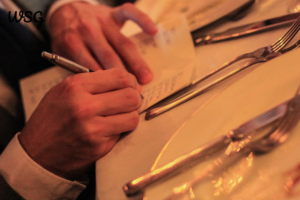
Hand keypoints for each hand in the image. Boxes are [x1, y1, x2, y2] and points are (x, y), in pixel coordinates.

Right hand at [19, 68, 141, 179]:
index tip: (130, 86)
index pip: (120, 76)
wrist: (36, 154)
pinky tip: (110, 129)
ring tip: (121, 116)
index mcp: (75, 86)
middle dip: (135, 98)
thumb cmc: (51, 120)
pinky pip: (123, 133)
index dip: (130, 81)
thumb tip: (127, 82)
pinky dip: (121, 130)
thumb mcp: (63, 91)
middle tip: (130, 102)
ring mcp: (92, 128)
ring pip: (132, 116)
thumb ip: (93, 83)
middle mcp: (84, 106)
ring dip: (130, 116)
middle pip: (130, 96)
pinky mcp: (99, 146)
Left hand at [48, 2, 157, 84]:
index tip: (119, 97)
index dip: (107, 84)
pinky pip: (129, 14)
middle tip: (136, 92)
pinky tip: (153, 31)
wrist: (64, 13)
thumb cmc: (67, 39)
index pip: (93, 67)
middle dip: (125, 77)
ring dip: (137, 61)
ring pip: (123, 43)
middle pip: (110, 57)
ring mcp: (102, 20)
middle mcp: (88, 31)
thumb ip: (77, 70)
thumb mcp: (63, 56)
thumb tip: (97, 92)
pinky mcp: (113, 13)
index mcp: (73, 43)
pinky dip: (143, 20)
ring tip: (147, 77)